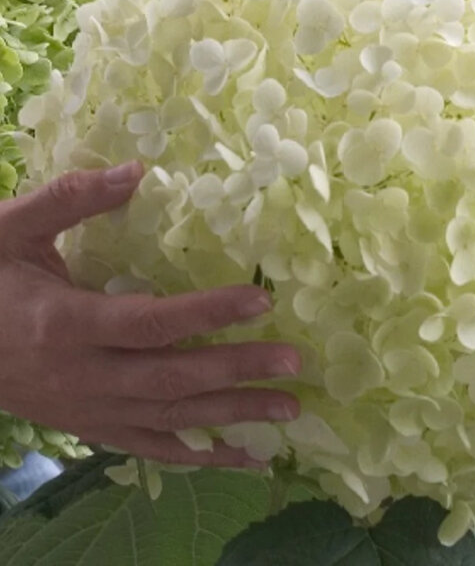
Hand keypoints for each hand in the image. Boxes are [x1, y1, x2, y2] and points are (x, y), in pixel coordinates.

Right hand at [0, 162, 300, 466]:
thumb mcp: (10, 230)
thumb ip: (72, 199)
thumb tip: (136, 169)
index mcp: (65, 323)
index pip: (151, 322)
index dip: (209, 312)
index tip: (262, 300)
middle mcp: (83, 376)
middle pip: (173, 376)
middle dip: (238, 370)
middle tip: (295, 363)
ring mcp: (87, 410)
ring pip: (171, 419)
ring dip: (233, 416)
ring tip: (289, 411)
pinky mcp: (88, 427)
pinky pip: (150, 449)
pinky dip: (199, 456)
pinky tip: (242, 457)